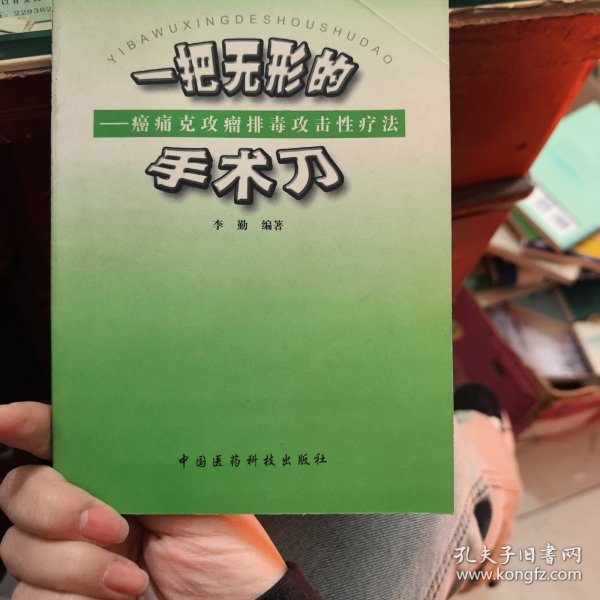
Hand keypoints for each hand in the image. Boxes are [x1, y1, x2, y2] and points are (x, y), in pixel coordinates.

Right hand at [0, 402, 286, 599]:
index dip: (29, 425)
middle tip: (113, 525)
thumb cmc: (225, 558)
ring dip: (76, 564)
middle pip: (22, 490)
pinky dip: (71, 597)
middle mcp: (84, 512)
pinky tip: (117, 599)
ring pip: (18, 548)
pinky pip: (27, 597)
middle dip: (57, 505)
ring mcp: (67, 561)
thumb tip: (126, 422)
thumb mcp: (198, 500)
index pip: (63, 442)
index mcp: (120, 477)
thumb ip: (154, 464)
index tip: (9, 418)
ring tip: (131, 578)